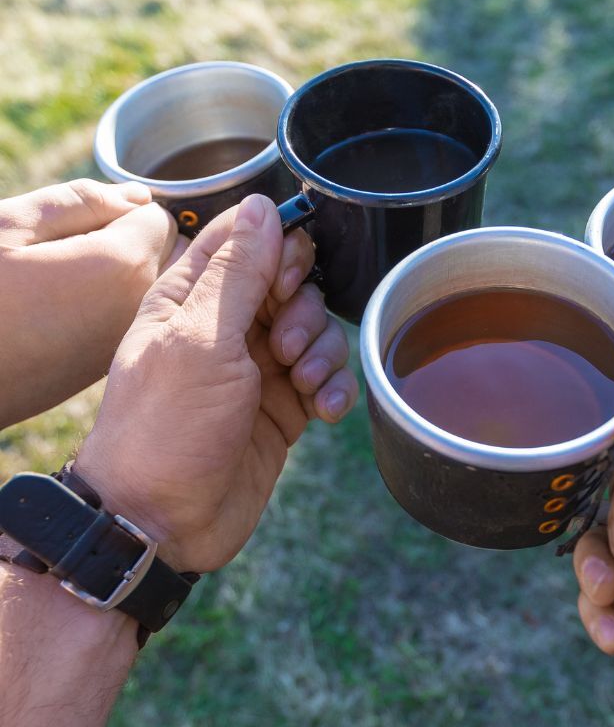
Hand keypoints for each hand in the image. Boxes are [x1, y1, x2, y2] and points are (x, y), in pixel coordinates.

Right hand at [0, 178, 181, 428]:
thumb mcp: (10, 230)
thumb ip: (83, 202)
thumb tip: (142, 195)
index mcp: (123, 264)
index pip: (159, 218)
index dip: (123, 215)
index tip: (90, 225)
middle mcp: (146, 305)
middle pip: (174, 253)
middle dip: (142, 244)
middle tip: (87, 252)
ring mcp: (136, 339)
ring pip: (162, 287)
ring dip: (137, 276)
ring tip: (76, 283)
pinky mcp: (118, 363)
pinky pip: (143, 319)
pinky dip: (125, 308)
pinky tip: (75, 312)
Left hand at [73, 194, 358, 573]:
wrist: (165, 521)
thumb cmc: (167, 427)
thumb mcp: (202, 339)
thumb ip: (238, 272)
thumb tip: (263, 205)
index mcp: (191, 296)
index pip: (248, 238)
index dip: (280, 251)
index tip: (285, 284)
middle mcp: (227, 325)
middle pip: (294, 283)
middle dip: (304, 311)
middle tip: (283, 348)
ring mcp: (257, 367)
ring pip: (317, 329)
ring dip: (322, 353)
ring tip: (300, 387)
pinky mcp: (283, 407)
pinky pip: (327, 378)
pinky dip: (334, 389)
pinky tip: (324, 412)